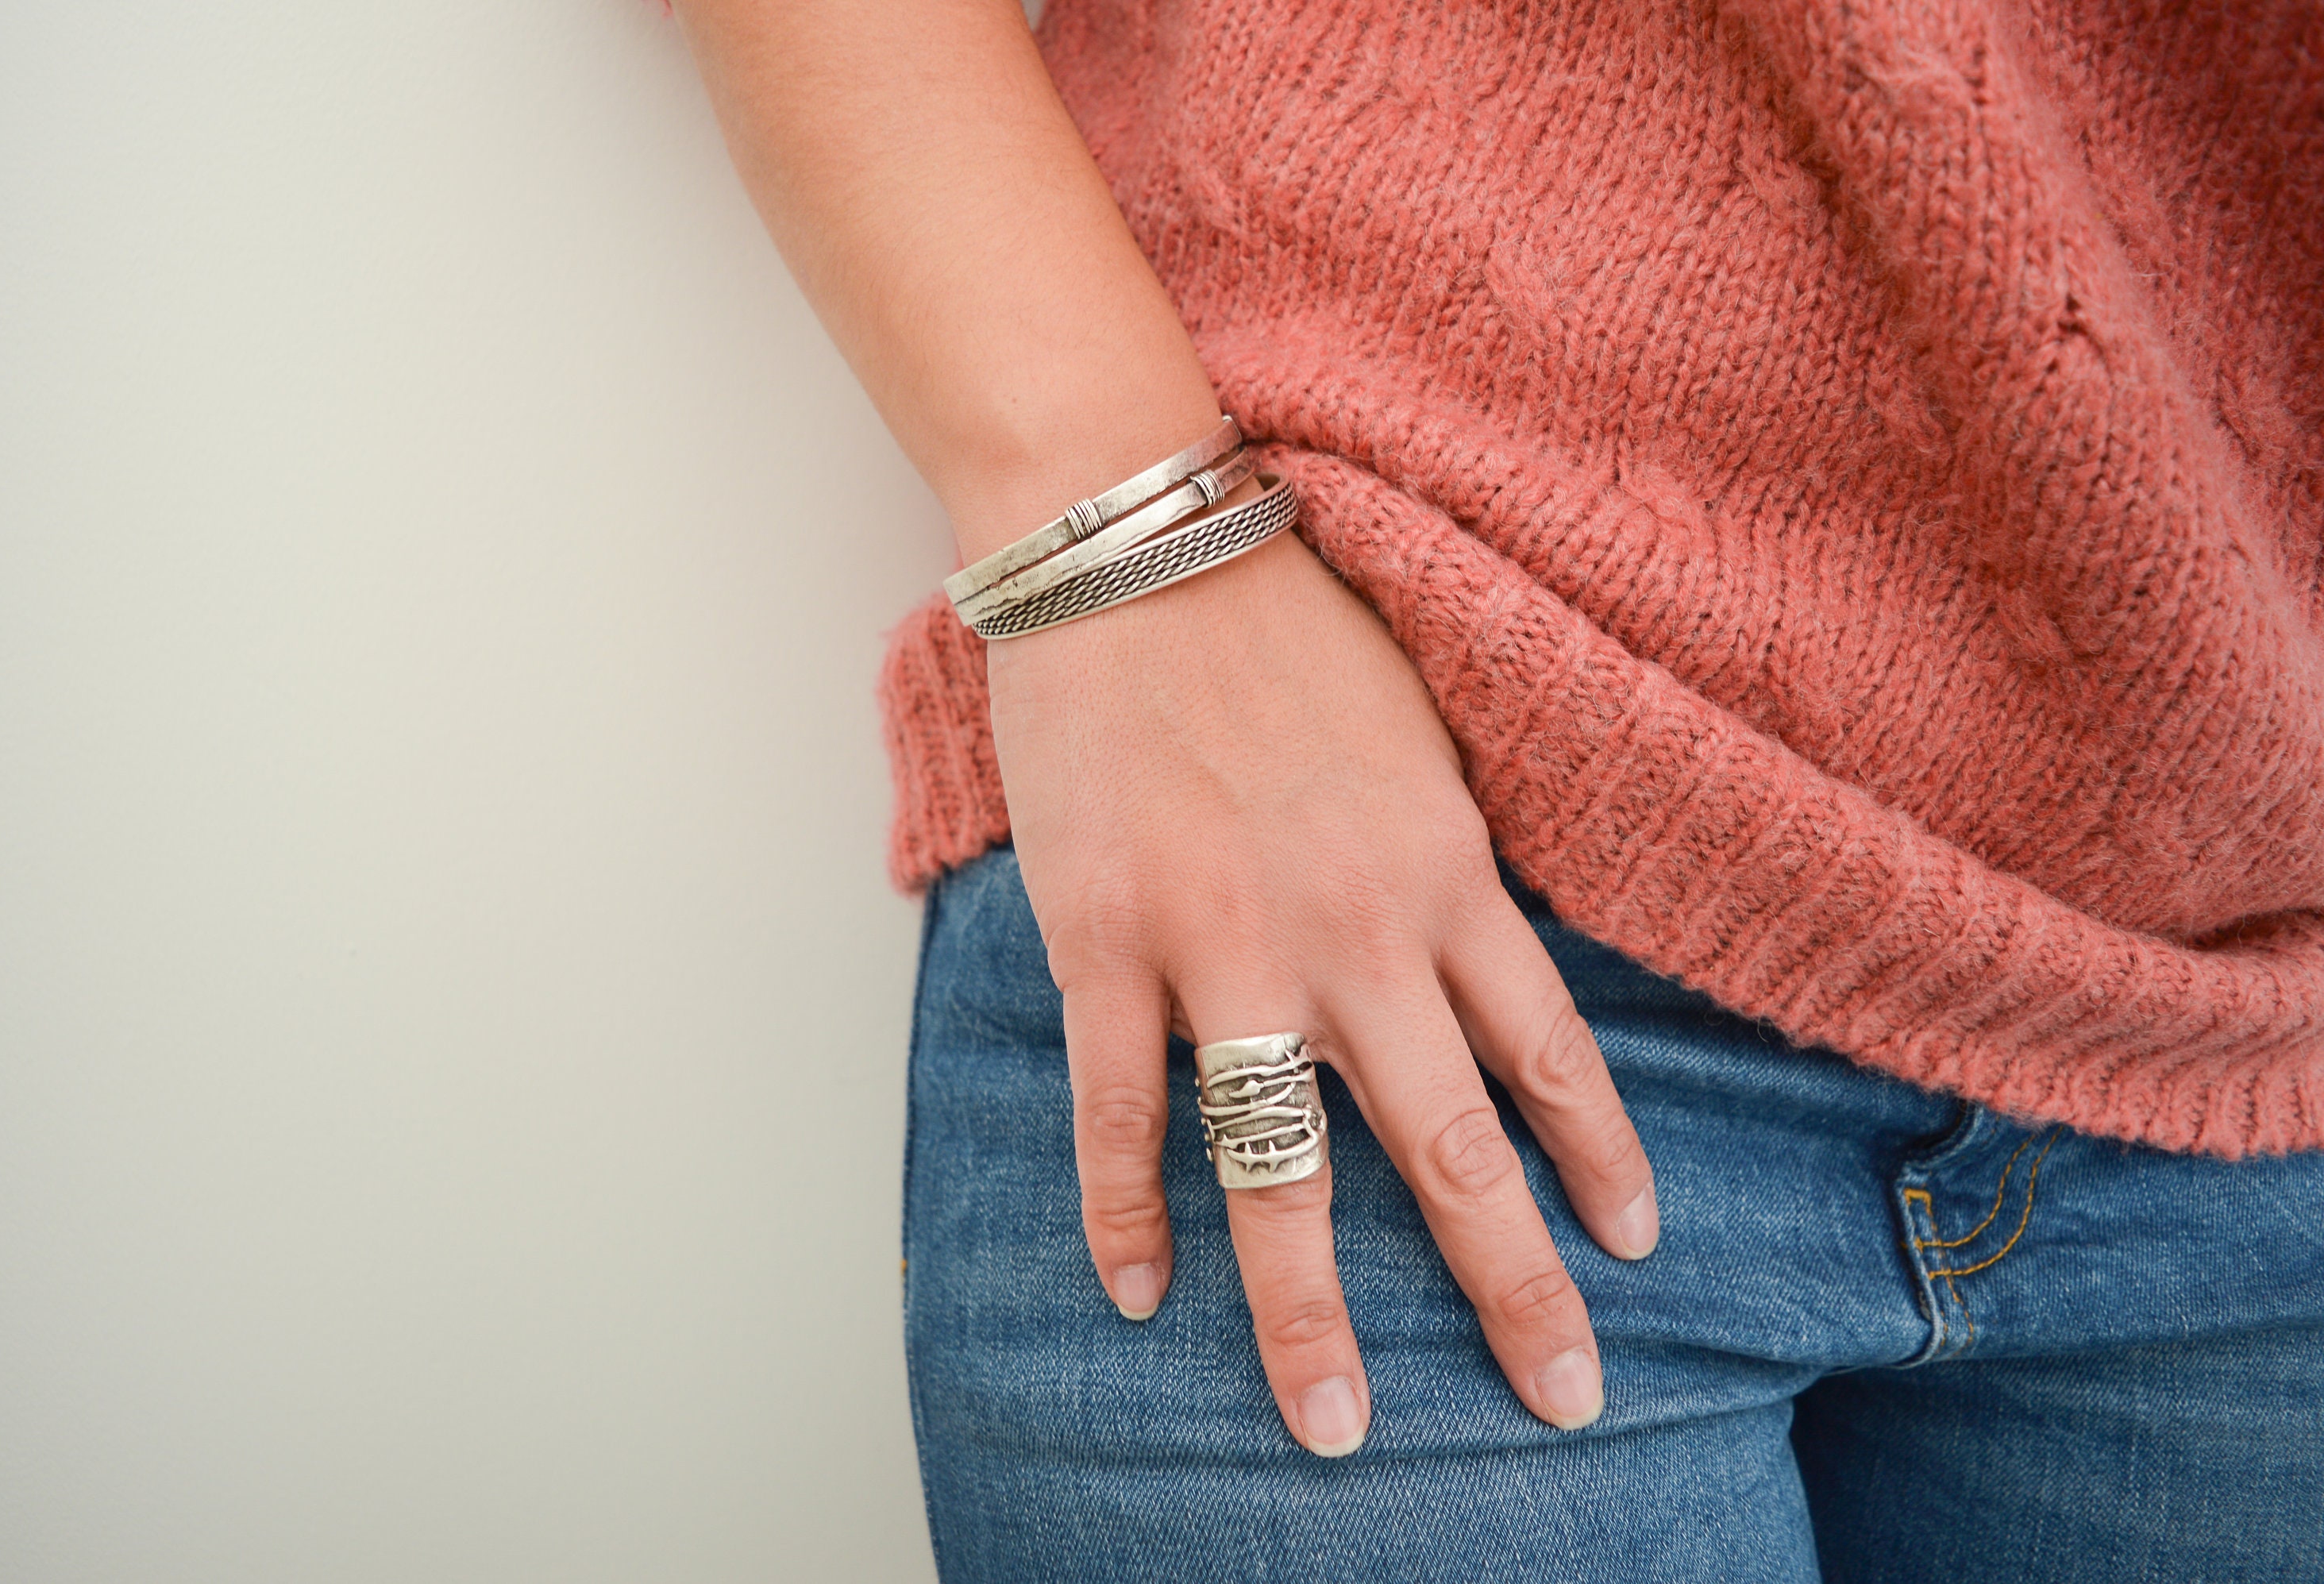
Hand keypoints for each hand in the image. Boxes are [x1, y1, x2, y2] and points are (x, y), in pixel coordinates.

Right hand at [988, 523, 1659, 1456]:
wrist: (1140, 540)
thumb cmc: (1284, 621)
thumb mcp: (1422, 731)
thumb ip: (1454, 853)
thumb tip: (1482, 953)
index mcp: (1446, 873)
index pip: (1551, 1053)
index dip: (1601, 1162)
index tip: (1635, 1249)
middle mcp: (1356, 933)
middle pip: (1453, 1150)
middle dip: (1516, 1291)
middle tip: (1565, 1400)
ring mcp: (1226, 947)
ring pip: (1283, 1171)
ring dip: (1309, 1312)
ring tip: (1336, 1425)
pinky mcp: (1106, 939)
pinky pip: (1119, 1110)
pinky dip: (1124, 1212)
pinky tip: (1138, 1296)